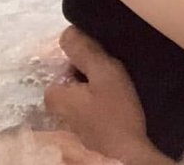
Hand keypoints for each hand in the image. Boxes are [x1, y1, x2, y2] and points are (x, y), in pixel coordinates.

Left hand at [44, 27, 164, 163]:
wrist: (129, 157)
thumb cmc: (116, 114)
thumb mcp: (104, 72)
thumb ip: (84, 50)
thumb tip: (67, 31)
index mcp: (54, 94)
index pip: (68, 63)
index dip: (88, 61)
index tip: (105, 68)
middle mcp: (56, 111)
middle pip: (75, 79)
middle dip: (92, 76)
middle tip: (114, 81)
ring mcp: (69, 126)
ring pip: (84, 95)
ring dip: (99, 92)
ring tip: (118, 94)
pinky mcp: (84, 136)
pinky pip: (91, 111)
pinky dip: (102, 107)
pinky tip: (117, 109)